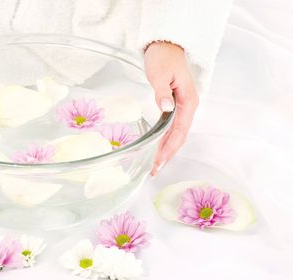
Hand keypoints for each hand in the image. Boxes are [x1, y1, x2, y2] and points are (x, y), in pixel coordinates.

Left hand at [144, 41, 198, 175]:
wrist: (166, 44)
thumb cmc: (163, 57)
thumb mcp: (159, 74)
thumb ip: (162, 93)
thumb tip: (166, 108)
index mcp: (188, 101)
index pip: (179, 131)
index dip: (169, 148)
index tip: (159, 161)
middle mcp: (189, 106)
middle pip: (180, 136)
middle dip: (168, 154)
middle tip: (155, 169)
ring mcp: (183, 106)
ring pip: (177, 133)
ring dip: (167, 149)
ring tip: (156, 164)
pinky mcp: (176, 104)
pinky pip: (173, 127)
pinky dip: (166, 139)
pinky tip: (159, 147)